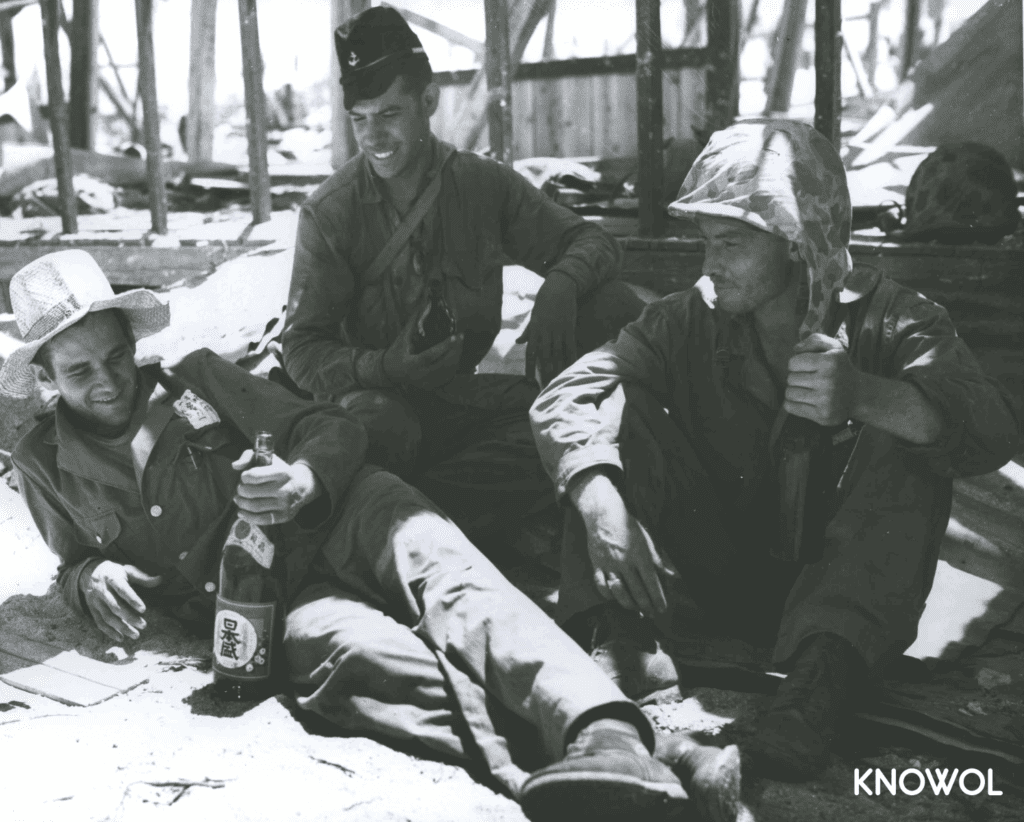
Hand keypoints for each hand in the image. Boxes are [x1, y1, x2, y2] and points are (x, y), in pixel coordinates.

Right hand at [80, 561, 162, 641]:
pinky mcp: (92, 610)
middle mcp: (102, 591)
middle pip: (115, 607)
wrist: (89, 573)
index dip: (132, 599)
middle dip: (129, 617)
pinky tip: (121, 638)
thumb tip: (160, 579)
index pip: (122, 590)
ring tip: (136, 634)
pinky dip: (110, 632)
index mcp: (112, 578)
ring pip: (108, 617)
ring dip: (121, 627)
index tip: (143, 609)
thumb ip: (143, 577)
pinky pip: (100, 623)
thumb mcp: (127, 570)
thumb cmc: (114, 572)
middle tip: (143, 625)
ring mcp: (96, 601)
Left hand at [232, 452, 322, 526]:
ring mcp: (285, 504)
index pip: (253, 476)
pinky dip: (247, 516)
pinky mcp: (283, 516)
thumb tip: (235, 466)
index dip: (244, 477)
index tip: (245, 477)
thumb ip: (249, 456)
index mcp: (282, 472)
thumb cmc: (279, 471)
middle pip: (251, 492)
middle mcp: (285, 489)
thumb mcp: (268, 458)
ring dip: (241, 503)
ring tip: (239, 499)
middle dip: (240, 490)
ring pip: (254, 506)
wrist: (301, 487)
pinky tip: (241, 512)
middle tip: (240, 489)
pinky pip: (260, 519)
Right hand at [382, 304, 463, 389]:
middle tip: (461, 337)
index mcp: (411, 364)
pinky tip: (456, 354)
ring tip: (460, 343)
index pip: (430, 355)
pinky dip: (453, 365)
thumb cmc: (396, 351)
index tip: (455, 336)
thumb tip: (424, 303)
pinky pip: (447, 377)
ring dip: (456, 357)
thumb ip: (414, 322)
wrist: (389, 372)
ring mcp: (426, 383)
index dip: (444, 347)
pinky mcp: (431, 386)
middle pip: (443, 365)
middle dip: (454, 351)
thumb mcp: (402, 337)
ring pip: (447, 372)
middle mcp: (419, 376)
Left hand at [517, 273, 577, 386]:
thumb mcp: (533, 317)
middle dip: (545, 371)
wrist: (559, 287)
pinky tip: (572, 365)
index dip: (530, 366)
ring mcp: (558, 330)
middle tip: (545, 385)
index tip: (529, 379)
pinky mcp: (569, 327)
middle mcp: (546, 331)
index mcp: (535, 330)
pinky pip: (570, 345)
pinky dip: (571, 356)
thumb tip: (518, 342)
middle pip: (545, 356)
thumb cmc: (544, 302)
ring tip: (557, 379)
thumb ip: (527, 331)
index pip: (531, 352)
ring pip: (558, 353)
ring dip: (558, 367)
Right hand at [569, 470, 674, 614]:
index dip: (658, 598)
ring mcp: (609, 564)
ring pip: (619, 591)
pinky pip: (601, 585)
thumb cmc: (628, 526)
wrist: (603, 514)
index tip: (662, 608)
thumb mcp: (647, 540)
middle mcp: (625, 562)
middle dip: (646, 605)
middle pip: (637, 590)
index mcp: (640, 555)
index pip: (651, 582)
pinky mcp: (597, 565)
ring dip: (628, 603)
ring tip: (636, 609)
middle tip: (651, 614)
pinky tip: (614, 598)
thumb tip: (672, 575)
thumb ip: (659, 560)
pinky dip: (608, 595)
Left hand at [785, 333, 859, 425]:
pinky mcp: (822, 415)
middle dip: (796, 378)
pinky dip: (792, 404)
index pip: (793, 363)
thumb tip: (795, 349)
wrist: (858, 395)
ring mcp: (825, 400)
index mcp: (829, 362)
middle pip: (790, 379)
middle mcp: (828, 381)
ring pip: (789, 393)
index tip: (805, 367)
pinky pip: (791, 407)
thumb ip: (814, 340)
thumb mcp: (833, 348)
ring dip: (793, 391)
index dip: (796, 364)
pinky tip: (803, 400)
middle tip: (808, 379)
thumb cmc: (840, 368)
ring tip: (805, 389)